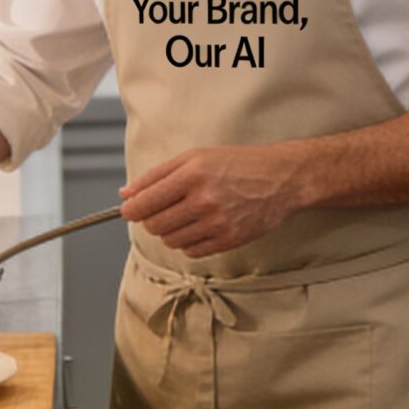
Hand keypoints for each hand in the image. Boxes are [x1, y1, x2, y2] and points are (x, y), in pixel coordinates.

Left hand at [119, 145, 301, 258]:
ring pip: (171, 240)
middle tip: (163, 210)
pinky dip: (189, 243)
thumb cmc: (240, 164)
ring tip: (185, 217)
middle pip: (154, 224)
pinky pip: (191, 252)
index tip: (130, 210)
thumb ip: (158, 174)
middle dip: (151, 219)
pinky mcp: (229, 240)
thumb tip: (127, 194)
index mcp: (192, 174)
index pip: (144, 203)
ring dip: (171, 231)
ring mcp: (217, 222)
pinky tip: (200, 227)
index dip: (131, 209)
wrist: (282, 178)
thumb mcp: (197, 156)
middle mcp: (204, 199)